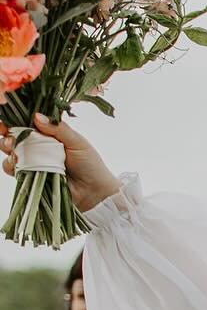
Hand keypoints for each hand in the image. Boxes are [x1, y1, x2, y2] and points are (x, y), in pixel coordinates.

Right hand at [0, 114, 121, 213]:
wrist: (95, 193)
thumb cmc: (90, 165)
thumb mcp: (77, 142)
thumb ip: (58, 129)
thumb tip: (36, 116)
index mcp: (48, 134)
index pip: (26, 123)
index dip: (13, 120)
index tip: (5, 121)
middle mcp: (39, 147)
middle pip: (14, 137)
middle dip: (7, 135)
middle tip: (9, 137)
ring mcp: (35, 163)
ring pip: (12, 153)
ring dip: (8, 150)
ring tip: (13, 150)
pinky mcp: (33, 178)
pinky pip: (16, 171)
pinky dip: (11, 166)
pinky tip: (16, 164)